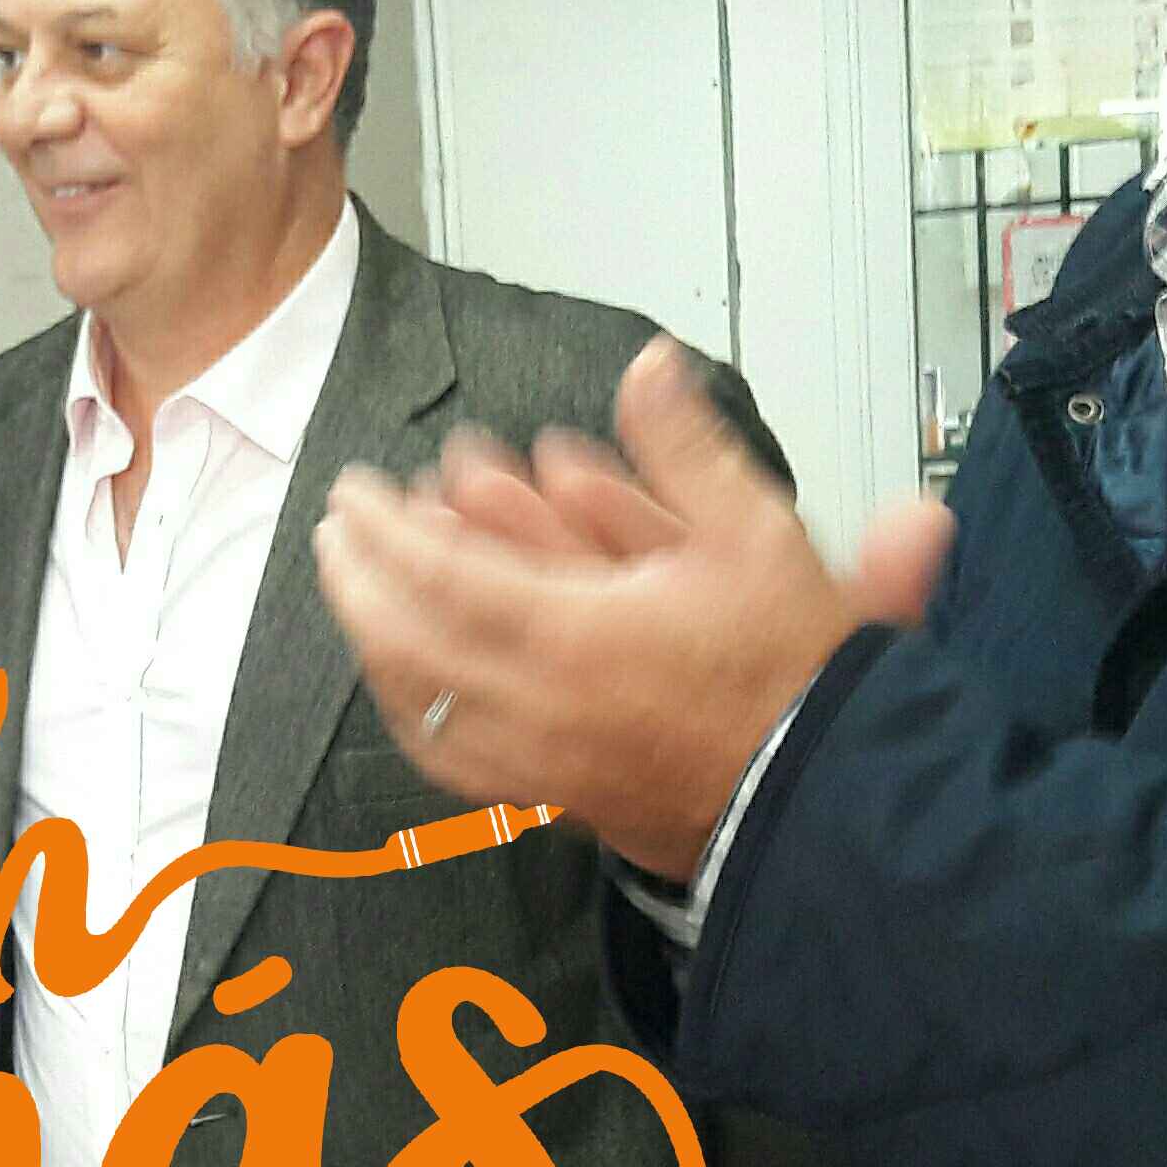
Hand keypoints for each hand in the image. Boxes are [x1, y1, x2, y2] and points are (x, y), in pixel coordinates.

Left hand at [311, 337, 959, 879]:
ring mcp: (539, 763)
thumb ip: (687, 445)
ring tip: (358, 601)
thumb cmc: (796, 677)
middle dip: (357, 583)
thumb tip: (649, 366)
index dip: (383, 530)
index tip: (351, 494)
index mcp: (572, 635)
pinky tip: (409, 694)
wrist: (832, 796)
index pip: (438, 575)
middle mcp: (538, 706)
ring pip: (419, 706)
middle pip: (405, 643)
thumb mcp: (756, 534)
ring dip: (376, 647)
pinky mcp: (556, 801)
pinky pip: (455, 762)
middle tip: (334, 537)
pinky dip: (417, 716)